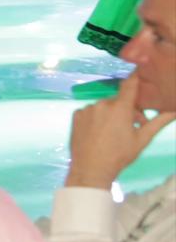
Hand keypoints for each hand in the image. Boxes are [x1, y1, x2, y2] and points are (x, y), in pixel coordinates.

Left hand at [65, 75, 173, 189]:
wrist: (90, 169)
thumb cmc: (120, 155)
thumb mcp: (142, 139)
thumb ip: (158, 122)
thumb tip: (174, 110)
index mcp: (120, 107)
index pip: (130, 85)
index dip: (136, 78)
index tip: (141, 72)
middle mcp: (102, 103)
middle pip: (119, 101)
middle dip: (128, 110)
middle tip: (133, 127)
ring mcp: (86, 108)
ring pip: (104, 107)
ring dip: (111, 114)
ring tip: (114, 133)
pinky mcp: (75, 115)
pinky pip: (90, 112)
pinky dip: (96, 118)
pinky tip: (99, 132)